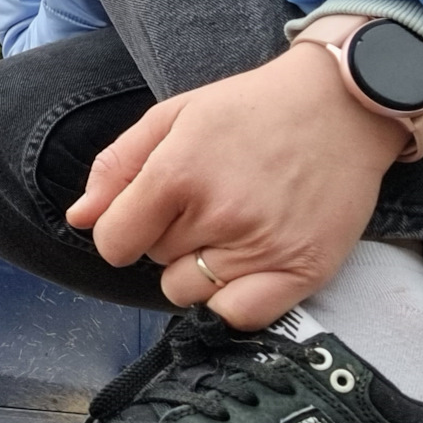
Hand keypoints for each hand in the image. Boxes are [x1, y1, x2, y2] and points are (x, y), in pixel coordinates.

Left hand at [64, 45, 409, 327]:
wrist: (342, 105)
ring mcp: (262, 247)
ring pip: (189, 294)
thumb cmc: (251, 109)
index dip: (122, 231)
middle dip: (169, 238)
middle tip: (208, 202)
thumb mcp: (173, 116)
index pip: (114, 243)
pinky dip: (233, 299)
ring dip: (198, 270)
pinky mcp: (303, 271)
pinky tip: (246, 265)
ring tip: (230, 228)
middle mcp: (218, 215)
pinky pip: (240, 317)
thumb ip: (117, 167)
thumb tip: (80, 219)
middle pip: (154, 264)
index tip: (146, 214)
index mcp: (178, 174)